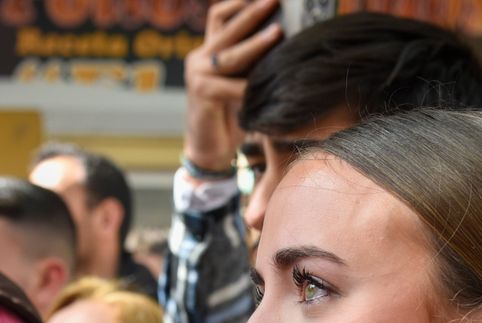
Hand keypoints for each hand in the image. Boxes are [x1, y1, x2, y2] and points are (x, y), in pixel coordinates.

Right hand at [183, 0, 282, 172]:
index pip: (220, 15)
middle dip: (252, 11)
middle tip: (274, 0)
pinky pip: (231, 86)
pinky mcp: (201, 94)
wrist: (210, 150)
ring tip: (277, 33)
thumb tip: (284, 39)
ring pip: (230, 53)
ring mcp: (197, 75)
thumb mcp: (243, 82)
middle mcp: (199, 58)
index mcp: (209, 51)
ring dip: (256, 43)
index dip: (238, 2)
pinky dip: (251, 86)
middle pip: (226, 25)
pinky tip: (269, 83)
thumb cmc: (231, 115)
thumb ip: (253, 63)